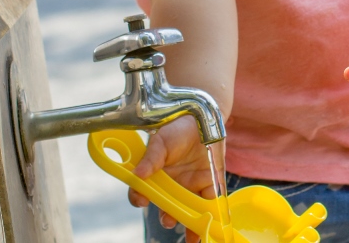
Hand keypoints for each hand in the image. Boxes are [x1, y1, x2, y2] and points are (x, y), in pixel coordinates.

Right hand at [127, 116, 223, 242]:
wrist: (203, 118)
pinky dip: (211, 212)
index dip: (139, 198)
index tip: (141, 201)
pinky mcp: (210, 183)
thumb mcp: (161, 140)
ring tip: (192, 236)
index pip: (143, 192)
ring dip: (190, 224)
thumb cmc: (178, 128)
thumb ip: (151, 157)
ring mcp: (191, 185)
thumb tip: (137, 175)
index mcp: (156, 175)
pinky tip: (212, 220)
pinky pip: (210, 200)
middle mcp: (172, 184)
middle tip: (168, 221)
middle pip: (167, 206)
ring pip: (188, 209)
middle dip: (168, 217)